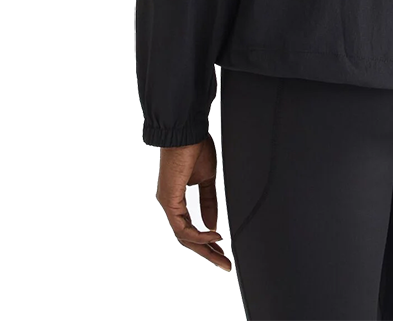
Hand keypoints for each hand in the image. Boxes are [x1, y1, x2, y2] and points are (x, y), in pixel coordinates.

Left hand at [155, 133, 230, 270]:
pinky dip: (199, 234)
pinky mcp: (169, 200)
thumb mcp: (207, 178)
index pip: (190, 228)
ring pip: (184, 236)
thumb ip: (208, 201)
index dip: (206, 241)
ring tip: (222, 254)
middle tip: (225, 263)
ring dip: (204, 247)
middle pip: (187, 238)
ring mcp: (168, 203)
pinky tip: (214, 236)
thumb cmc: (194, 147)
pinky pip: (183, 227)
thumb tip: (212, 223)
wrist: (187, 131)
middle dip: (207, 252)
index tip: (223, 249)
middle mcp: (170, 204)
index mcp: (177, 199)